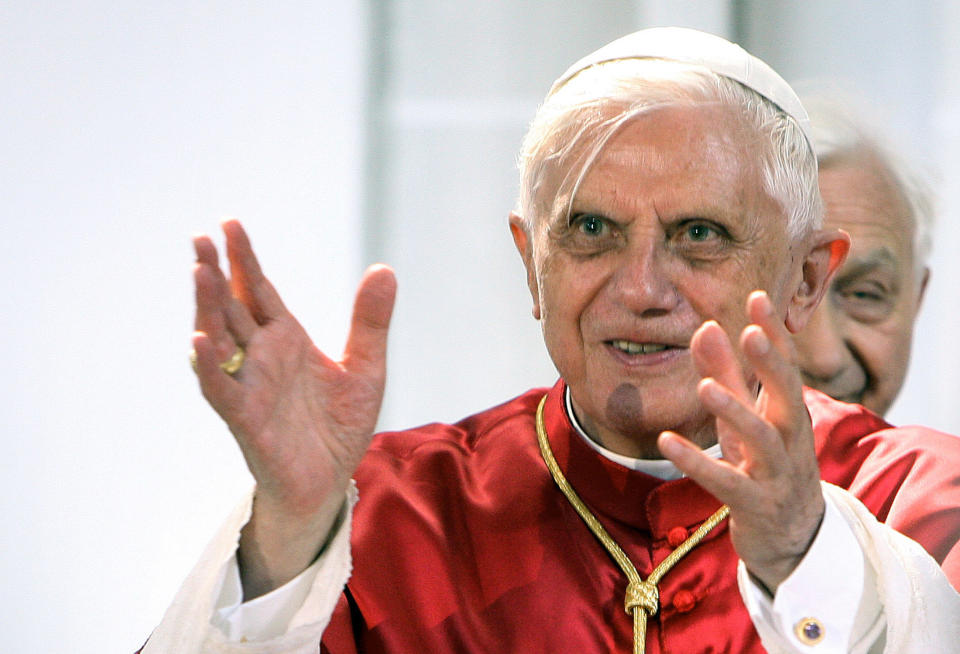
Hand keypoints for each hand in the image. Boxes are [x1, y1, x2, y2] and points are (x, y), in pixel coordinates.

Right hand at [192, 219, 396, 597]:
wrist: (330, 481)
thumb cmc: (338, 425)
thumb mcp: (365, 368)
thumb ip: (371, 322)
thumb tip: (385, 268)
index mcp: (286, 340)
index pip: (259, 291)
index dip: (244, 260)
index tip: (229, 224)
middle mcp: (262, 357)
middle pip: (231, 308)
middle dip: (215, 274)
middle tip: (200, 238)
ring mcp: (251, 386)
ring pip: (220, 340)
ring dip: (207, 308)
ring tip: (199, 272)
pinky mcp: (246, 419)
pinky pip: (222, 390)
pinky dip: (209, 367)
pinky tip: (200, 340)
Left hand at [658, 290, 823, 592]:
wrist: (793, 538)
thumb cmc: (766, 466)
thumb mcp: (745, 417)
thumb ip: (727, 374)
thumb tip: (707, 326)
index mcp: (789, 412)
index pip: (786, 365)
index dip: (774, 332)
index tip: (758, 296)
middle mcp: (790, 439)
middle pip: (788, 396)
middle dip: (771, 364)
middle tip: (751, 332)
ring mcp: (776, 473)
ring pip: (762, 439)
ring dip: (735, 411)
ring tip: (705, 388)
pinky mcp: (754, 504)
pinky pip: (725, 481)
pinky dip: (696, 462)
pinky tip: (667, 440)